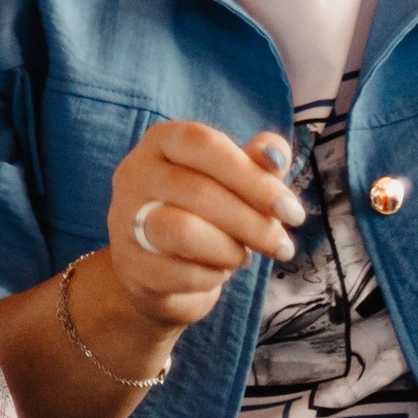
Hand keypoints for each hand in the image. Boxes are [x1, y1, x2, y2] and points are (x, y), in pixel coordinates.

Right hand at [102, 119, 305, 332]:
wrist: (162, 271)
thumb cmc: (206, 213)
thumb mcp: (234, 181)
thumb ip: (257, 163)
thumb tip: (275, 156)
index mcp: (163, 140)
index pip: (205, 145)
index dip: (252, 177)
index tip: (291, 211)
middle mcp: (136, 173)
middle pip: (198, 191)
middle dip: (252, 223)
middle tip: (284, 246)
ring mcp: (126, 220)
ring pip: (185, 232)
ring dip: (230, 250)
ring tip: (244, 256)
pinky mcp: (130, 266)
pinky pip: (180, 273)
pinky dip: (212, 277)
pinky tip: (217, 272)